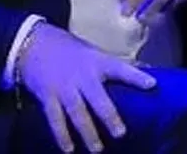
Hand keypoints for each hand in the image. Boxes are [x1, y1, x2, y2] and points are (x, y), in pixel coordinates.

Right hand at [17, 22, 155, 151]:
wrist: (34, 43)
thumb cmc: (70, 50)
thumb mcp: (93, 53)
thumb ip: (114, 67)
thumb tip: (147, 73)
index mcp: (98, 62)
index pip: (121, 69)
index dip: (136, 77)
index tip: (152, 85)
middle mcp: (82, 75)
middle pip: (98, 99)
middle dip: (109, 117)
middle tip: (120, 133)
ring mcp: (64, 87)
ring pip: (78, 113)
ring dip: (88, 132)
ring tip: (97, 149)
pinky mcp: (48, 96)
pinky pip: (55, 119)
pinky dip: (62, 135)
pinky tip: (69, 149)